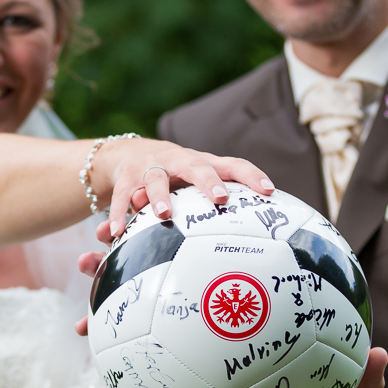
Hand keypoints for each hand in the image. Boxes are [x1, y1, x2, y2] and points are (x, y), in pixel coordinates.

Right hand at [91, 139, 272, 238]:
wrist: (128, 151)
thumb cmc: (174, 176)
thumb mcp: (194, 182)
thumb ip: (211, 203)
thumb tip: (247, 235)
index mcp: (203, 163)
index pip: (233, 165)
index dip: (251, 176)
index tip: (268, 191)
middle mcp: (179, 160)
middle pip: (197, 165)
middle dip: (208, 181)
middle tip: (220, 198)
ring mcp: (152, 165)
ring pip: (157, 178)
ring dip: (159, 196)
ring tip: (163, 214)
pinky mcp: (127, 176)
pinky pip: (122, 195)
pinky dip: (120, 213)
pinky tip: (118, 232)